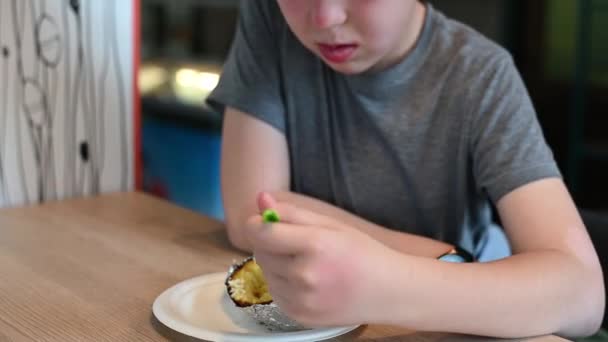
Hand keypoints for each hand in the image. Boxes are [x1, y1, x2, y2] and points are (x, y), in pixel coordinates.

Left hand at [245, 192, 396, 326]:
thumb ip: (292, 212)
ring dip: (275, 264)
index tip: (261, 221)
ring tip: (304, 262)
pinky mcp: (300, 316)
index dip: (256, 224)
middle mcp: (305, 275)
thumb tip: (260, 198)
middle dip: (268, 243)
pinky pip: (276, 293)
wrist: (389, 292)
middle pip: (261, 253)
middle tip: (293, 241)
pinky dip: (283, 284)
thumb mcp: (331, 224)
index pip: (263, 233)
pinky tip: (306, 280)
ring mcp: (302, 299)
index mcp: (315, 245)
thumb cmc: (362, 252)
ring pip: (266, 274)